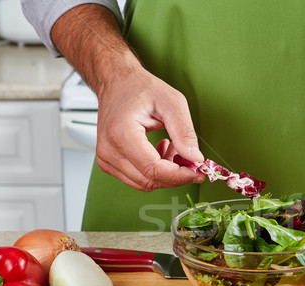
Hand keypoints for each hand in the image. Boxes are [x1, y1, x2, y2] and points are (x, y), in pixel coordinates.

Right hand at [95, 67, 205, 190]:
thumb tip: (195, 158)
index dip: (179, 176)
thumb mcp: (171, 102)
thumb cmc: (139, 87)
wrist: (116, 82)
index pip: (153, 170)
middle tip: (191, 159)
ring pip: (144, 183)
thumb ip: (184, 132)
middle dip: (175, 175)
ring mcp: (106, 158)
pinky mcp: (108, 162)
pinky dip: (154, 171)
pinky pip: (137, 178)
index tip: (197, 172)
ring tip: (173, 148)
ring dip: (165, 173)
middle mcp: (109, 150)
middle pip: (149, 180)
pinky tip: (160, 152)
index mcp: (121, 133)